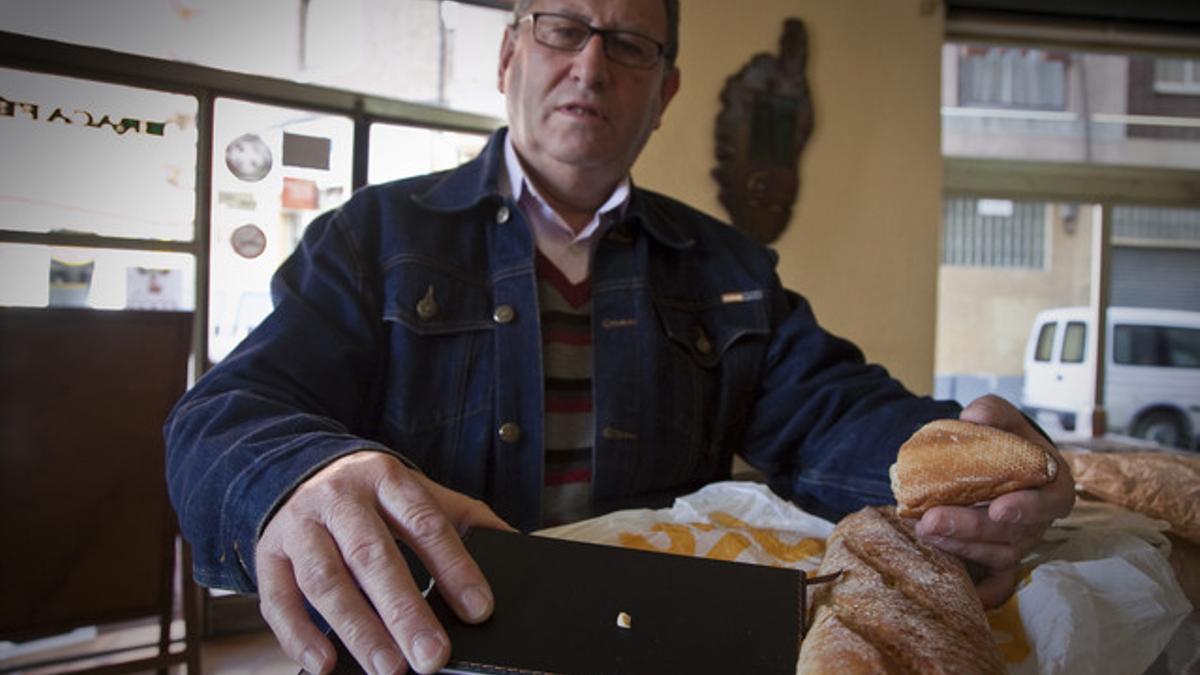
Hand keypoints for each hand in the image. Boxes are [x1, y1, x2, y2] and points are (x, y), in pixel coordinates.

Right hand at [255, 451, 513, 673]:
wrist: (300, 469)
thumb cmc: (373, 495)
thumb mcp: (418, 492)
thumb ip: (464, 518)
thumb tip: (517, 546)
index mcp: (387, 479)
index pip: (425, 522)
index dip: (454, 567)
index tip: (479, 609)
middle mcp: (340, 498)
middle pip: (372, 554)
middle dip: (404, 609)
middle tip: (431, 656)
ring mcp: (299, 526)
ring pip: (325, 579)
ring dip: (357, 628)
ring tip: (388, 668)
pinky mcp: (268, 554)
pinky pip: (277, 598)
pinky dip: (298, 635)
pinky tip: (324, 664)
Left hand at [914, 395, 1074, 607]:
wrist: (993, 462)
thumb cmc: (1004, 438)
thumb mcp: (999, 416)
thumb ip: (991, 412)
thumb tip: (973, 418)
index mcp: (1052, 484)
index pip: (1050, 502)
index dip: (1027, 508)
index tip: (999, 508)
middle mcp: (1040, 520)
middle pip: (1012, 533)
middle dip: (971, 528)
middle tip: (931, 520)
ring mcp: (1020, 542)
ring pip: (995, 554)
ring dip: (958, 545)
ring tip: (922, 529)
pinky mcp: (999, 557)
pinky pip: (991, 578)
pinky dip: (971, 579)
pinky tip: (942, 567)